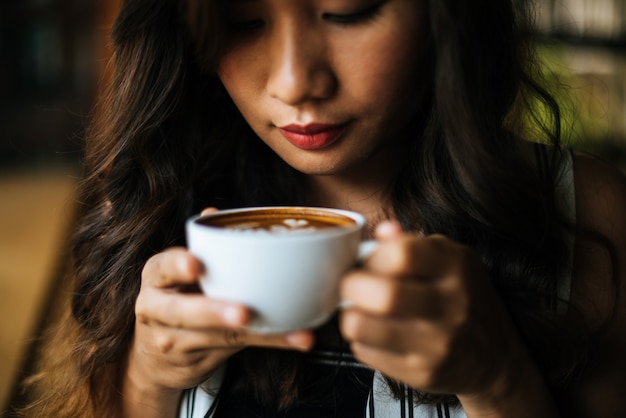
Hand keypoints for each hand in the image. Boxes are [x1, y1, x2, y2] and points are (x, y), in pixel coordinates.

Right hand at [127, 210, 314, 394]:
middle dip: (214, 312)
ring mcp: (174, 341)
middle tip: (244, 312)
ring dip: (256, 332)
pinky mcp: (197, 361)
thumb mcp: (177, 273)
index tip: (196, 264)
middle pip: (183, 312)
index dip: (177, 265)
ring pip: (217, 336)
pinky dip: (270, 341)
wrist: (156, 358)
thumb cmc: (176, 300)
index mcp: (156, 278)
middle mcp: (157, 310)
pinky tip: (296, 338)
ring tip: (286, 329)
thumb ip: (199, 247)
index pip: (161, 268)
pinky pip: (237, 349)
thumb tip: (213, 212)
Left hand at [339, 221, 525, 397]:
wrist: (495, 356)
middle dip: (351, 286)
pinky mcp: (423, 372)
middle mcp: (452, 305)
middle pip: (383, 294)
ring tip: (360, 310)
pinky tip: (376, 333)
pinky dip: (361, 340)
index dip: (373, 256)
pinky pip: (366, 352)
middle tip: (351, 286)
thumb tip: (383, 230)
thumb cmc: (462, 298)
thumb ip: (411, 242)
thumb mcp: (448, 259)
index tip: (368, 262)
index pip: (402, 254)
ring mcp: (439, 343)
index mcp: (456, 266)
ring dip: (351, 315)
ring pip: (364, 327)